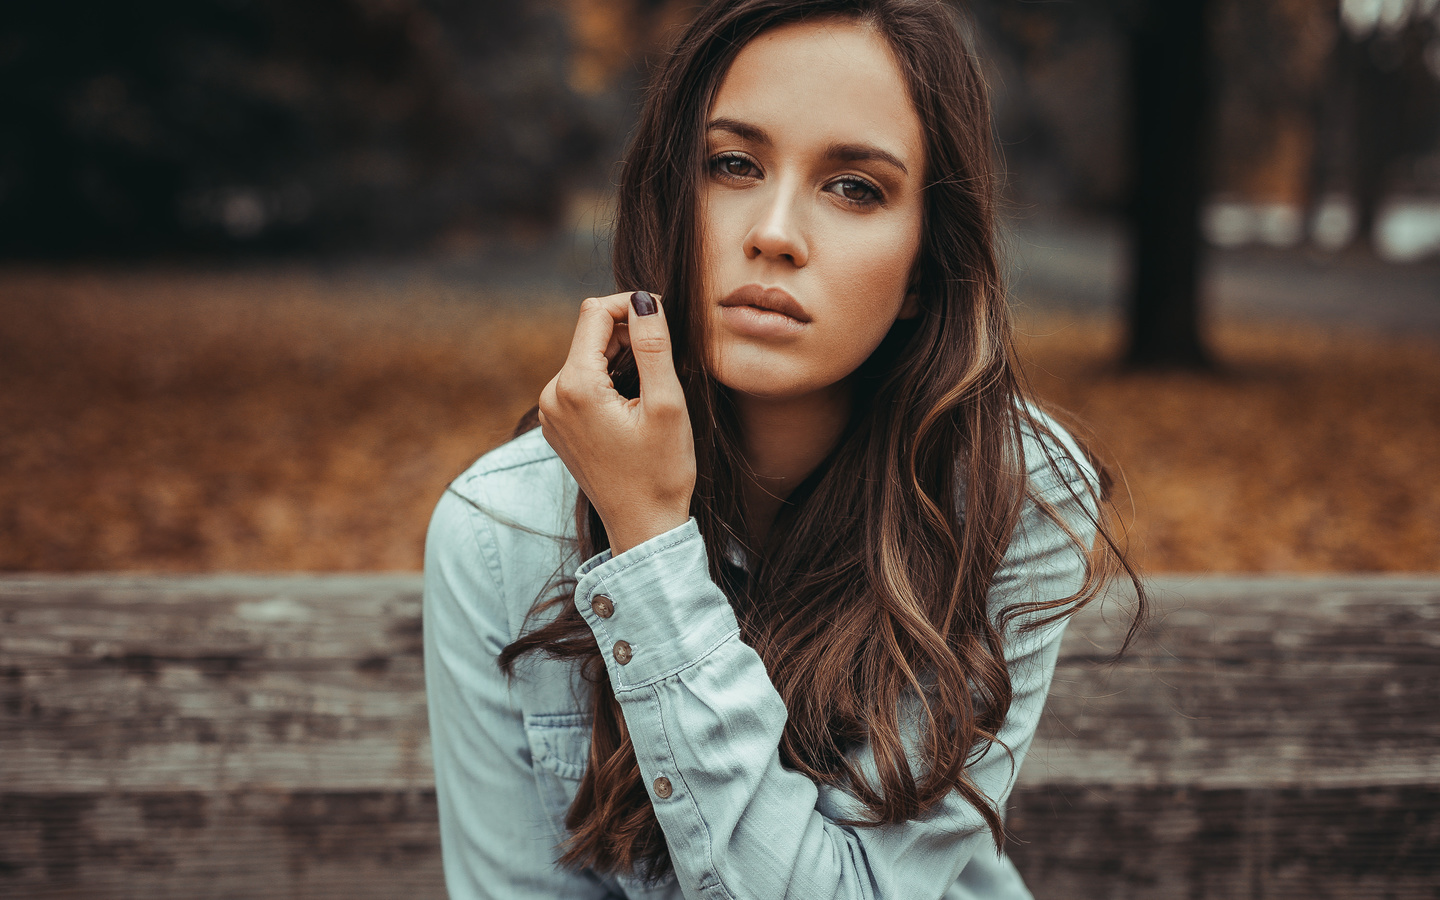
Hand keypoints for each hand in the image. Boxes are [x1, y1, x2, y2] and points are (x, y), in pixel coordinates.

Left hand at [538, 291, 695, 554]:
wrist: (643, 527)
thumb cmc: (661, 472)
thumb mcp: (667, 404)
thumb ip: (653, 345)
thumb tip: (644, 299)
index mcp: (574, 387)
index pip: (595, 313)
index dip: (632, 305)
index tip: (665, 319)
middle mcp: (551, 396)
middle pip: (589, 334)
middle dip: (628, 333)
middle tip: (667, 358)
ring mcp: (550, 412)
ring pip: (587, 357)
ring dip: (622, 357)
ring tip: (654, 386)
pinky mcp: (557, 425)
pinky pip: (581, 382)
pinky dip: (609, 378)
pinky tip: (635, 403)